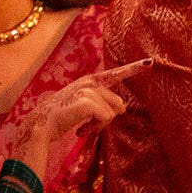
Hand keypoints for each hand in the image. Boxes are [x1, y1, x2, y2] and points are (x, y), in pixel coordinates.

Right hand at [19, 61, 141, 163]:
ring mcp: (89, 90)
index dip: (134, 68)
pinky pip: (105, 119)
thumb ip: (104, 104)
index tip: (151, 62)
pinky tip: (79, 130)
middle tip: (86, 125)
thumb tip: (123, 109)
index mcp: (90, 81)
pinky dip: (94, 129)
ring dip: (98, 126)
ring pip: (113, 114)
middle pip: (118, 104)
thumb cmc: (61, 117)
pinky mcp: (88, 101)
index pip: (116, 74)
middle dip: (106, 119)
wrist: (40, 125)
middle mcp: (90, 82)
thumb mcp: (84, 107)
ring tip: (80, 126)